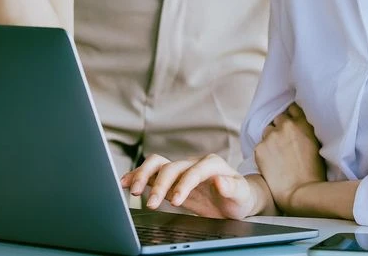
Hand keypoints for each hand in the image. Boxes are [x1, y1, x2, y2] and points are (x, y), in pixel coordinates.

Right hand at [121, 154, 261, 219]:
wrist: (234, 200)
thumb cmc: (239, 197)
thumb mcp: (241, 195)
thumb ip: (232, 187)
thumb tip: (220, 181)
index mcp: (212, 165)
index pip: (194, 170)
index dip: (183, 184)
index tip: (176, 201)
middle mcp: (193, 164)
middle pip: (171, 167)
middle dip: (160, 185)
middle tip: (152, 204)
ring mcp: (180, 171)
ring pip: (157, 164)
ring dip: (144, 175)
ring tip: (132, 189)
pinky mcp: (171, 181)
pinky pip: (152, 174)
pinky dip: (138, 176)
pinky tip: (126, 182)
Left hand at [254, 103, 324, 212]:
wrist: (300, 192)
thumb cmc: (314, 173)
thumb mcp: (317, 145)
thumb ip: (306, 130)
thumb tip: (300, 126)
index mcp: (303, 123)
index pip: (293, 108)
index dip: (292, 117)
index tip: (293, 125)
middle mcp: (286, 125)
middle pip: (279, 118)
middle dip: (281, 127)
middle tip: (285, 142)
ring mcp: (271, 136)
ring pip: (268, 131)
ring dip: (271, 138)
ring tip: (278, 154)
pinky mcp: (259, 148)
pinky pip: (260, 145)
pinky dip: (264, 151)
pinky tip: (271, 163)